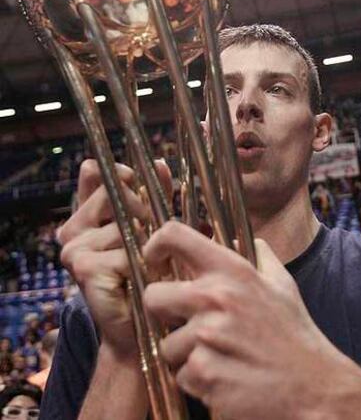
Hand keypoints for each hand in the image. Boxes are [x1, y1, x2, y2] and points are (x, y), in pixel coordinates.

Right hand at [58, 158, 171, 359]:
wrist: (141, 327)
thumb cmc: (150, 274)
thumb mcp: (154, 228)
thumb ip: (153, 195)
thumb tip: (158, 163)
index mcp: (84, 216)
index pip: (98, 171)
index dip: (126, 177)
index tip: (144, 192)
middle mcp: (72, 229)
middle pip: (117, 192)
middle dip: (146, 213)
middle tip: (150, 244)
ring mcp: (74, 248)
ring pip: (128, 222)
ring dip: (149, 245)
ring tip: (148, 267)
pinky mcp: (84, 268)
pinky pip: (128, 251)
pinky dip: (145, 266)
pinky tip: (140, 282)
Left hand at [143, 222, 344, 419]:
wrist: (316, 389)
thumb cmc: (296, 335)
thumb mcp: (282, 285)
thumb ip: (259, 256)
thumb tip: (237, 238)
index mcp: (232, 271)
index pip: (175, 236)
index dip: (155, 245)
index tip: (155, 260)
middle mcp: (215, 297)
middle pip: (152, 296)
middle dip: (164, 313)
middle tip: (187, 324)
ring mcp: (207, 336)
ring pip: (166, 345)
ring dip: (185, 355)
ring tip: (220, 357)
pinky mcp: (204, 374)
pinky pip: (181, 376)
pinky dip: (198, 381)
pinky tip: (225, 378)